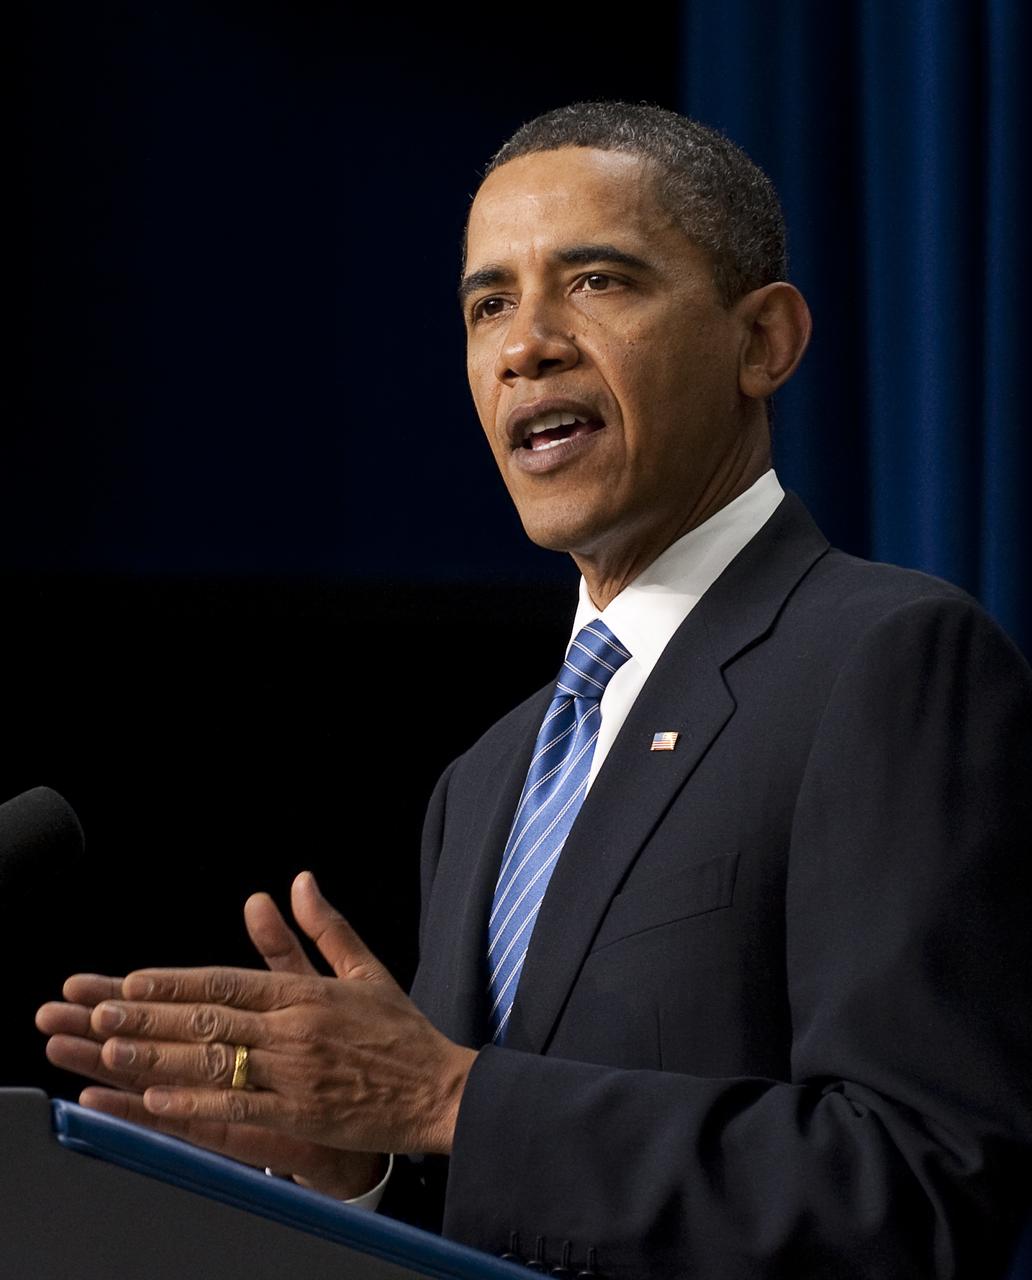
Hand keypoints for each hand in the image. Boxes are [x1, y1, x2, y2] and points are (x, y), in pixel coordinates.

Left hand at [42, 872, 475, 1157]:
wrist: (440, 1090)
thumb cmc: (401, 1033)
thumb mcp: (366, 971)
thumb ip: (325, 928)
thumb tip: (299, 880)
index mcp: (307, 993)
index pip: (228, 980)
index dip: (176, 981)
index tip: (132, 980)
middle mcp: (296, 1027)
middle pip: (210, 1018)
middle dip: (149, 1016)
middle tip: (98, 1012)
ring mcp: (297, 1072)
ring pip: (216, 1060)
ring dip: (159, 1056)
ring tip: (111, 1051)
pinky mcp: (303, 1113)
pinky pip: (239, 1108)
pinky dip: (197, 1104)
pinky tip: (159, 1100)